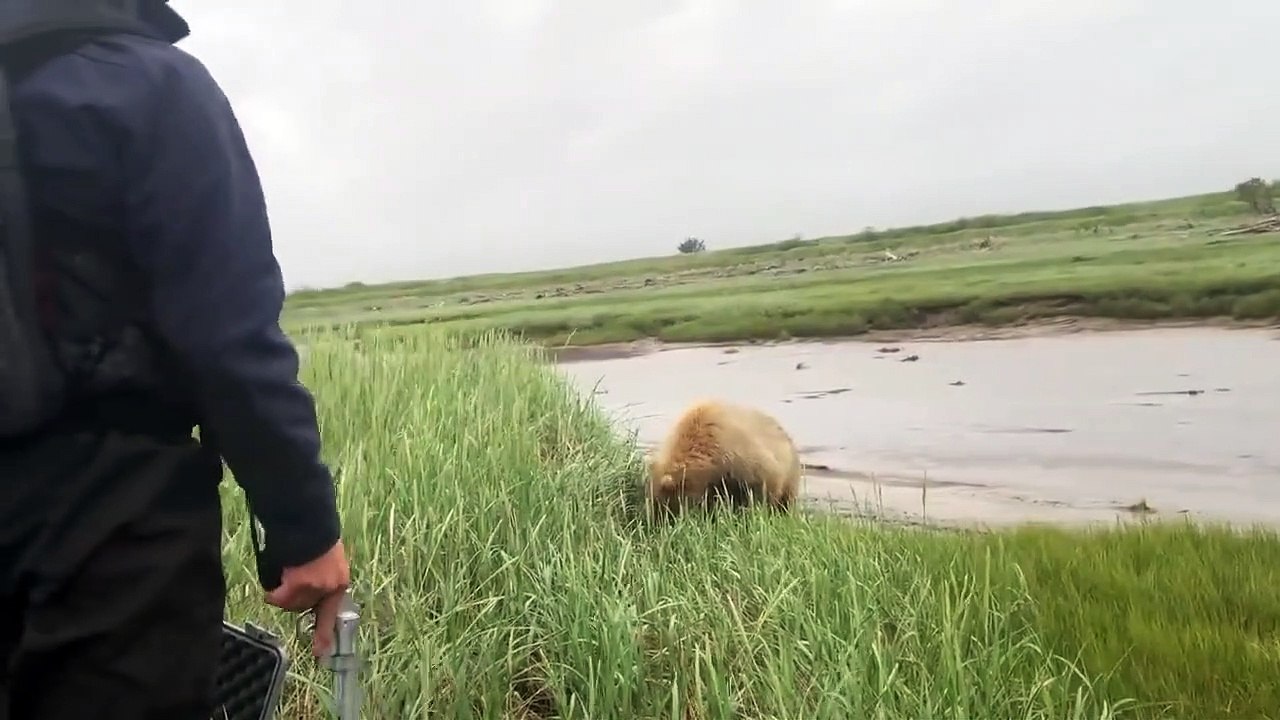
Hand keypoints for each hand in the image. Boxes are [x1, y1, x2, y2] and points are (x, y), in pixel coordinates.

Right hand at [264, 540, 350, 656]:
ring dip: (283, 594)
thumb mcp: (327, 557)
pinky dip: (273, 593)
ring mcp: (315, 587)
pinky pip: (279, 597)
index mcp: (340, 581)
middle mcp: (330, 587)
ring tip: (283, 574)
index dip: (325, 634)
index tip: (321, 653)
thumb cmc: (315, 534)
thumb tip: (310, 587)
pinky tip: (273, 584)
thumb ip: (322, 575)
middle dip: (294, 598)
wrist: (309, 521)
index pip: (332, 612)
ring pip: (290, 604)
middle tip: (288, 584)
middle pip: (304, 607)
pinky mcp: (299, 585)